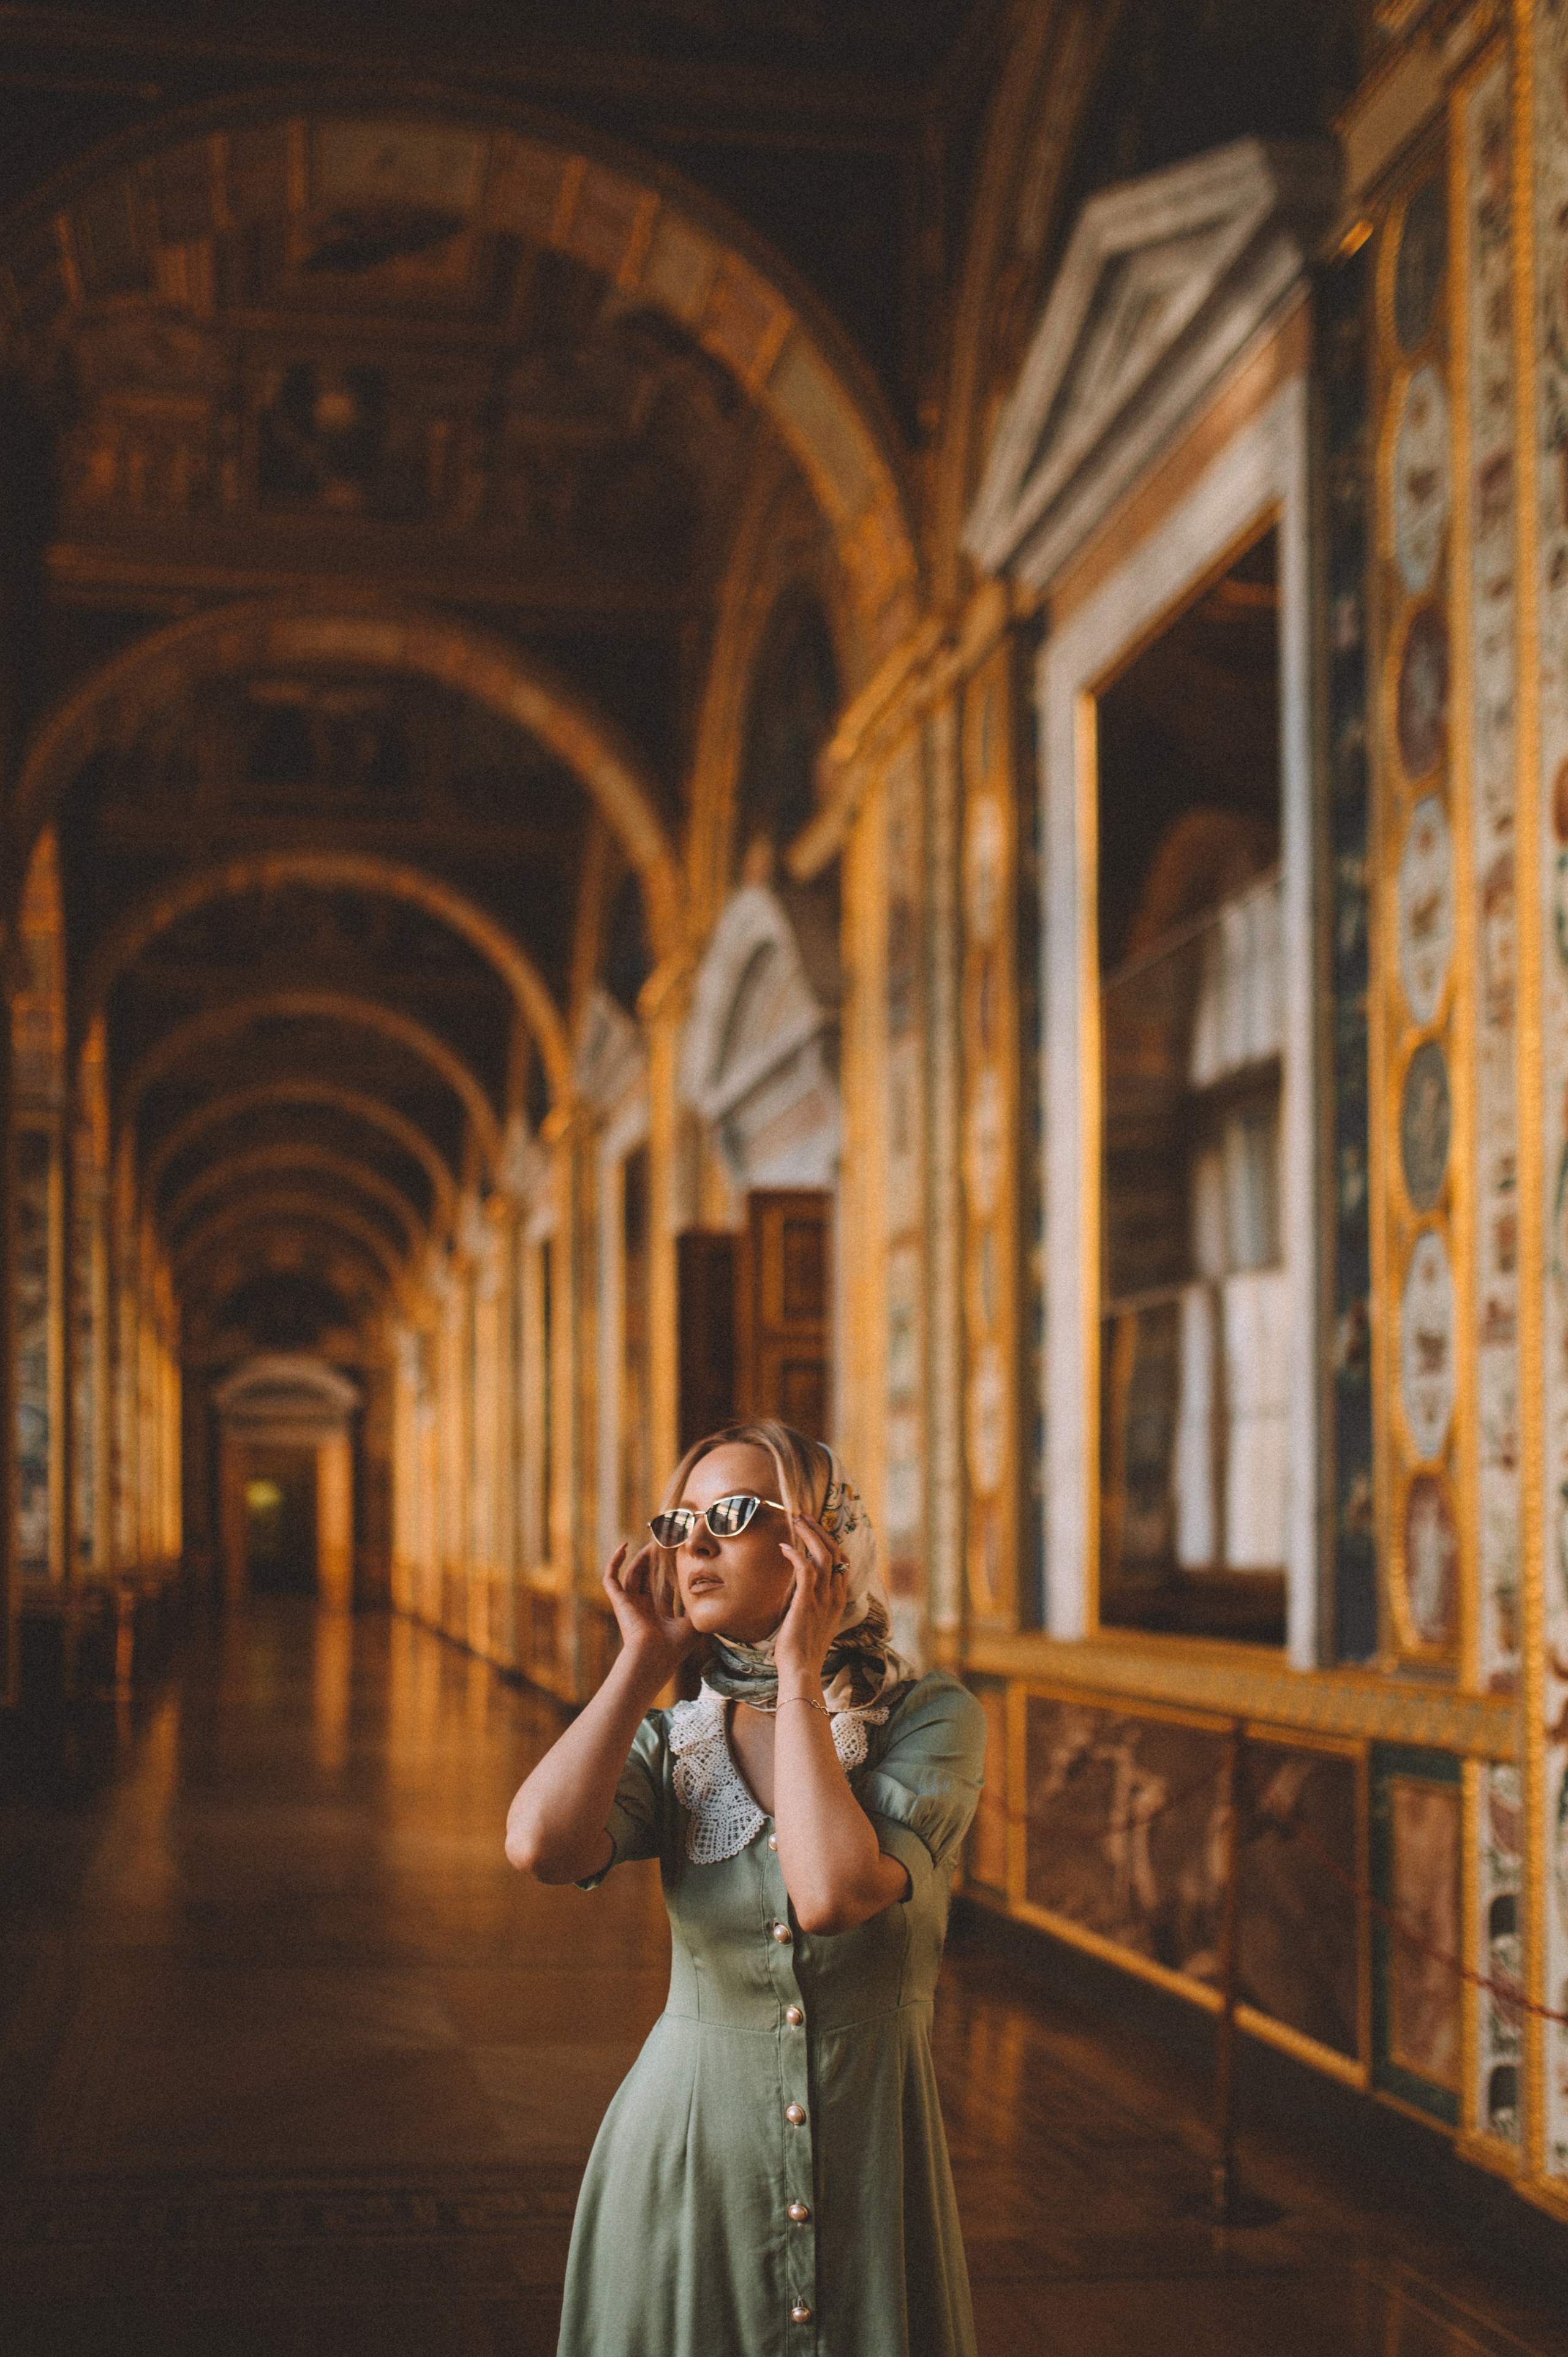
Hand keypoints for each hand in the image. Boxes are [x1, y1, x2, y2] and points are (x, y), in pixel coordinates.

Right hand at [603, 1540, 698, 1681]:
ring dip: (641, 1557)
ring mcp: (630, 1603)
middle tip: (666, 1542)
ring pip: (633, 1573)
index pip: (664, 1586)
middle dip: (656, 1560)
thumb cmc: (673, 1647)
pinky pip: (611, 1578)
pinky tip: (624, 1546)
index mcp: (659, 1613)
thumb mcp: (692, 1625)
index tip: (679, 1555)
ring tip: (653, 1542)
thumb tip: (704, 1592)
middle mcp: (643, 1607)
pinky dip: (614, 1562)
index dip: (670, 1570)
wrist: (654, 1657)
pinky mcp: (619, 1601)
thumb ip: (695, 1608)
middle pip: (648, 1576)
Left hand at [775, 1513, 848, 1681]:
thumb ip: (814, 1604)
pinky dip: (795, 1554)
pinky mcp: (807, 1601)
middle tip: (805, 1516)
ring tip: (797, 1521)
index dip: (830, 1541)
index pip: (842, 1562)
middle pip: (835, 1552)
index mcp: (839, 1600)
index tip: (816, 1529)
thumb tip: (802, 1591)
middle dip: (820, 1530)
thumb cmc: (803, 1650)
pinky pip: (805, 1569)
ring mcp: (822, 1598)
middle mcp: (834, 1596)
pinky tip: (784, 1547)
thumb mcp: (815, 1623)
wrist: (801, 1669)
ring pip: (823, 1555)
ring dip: (809, 1534)